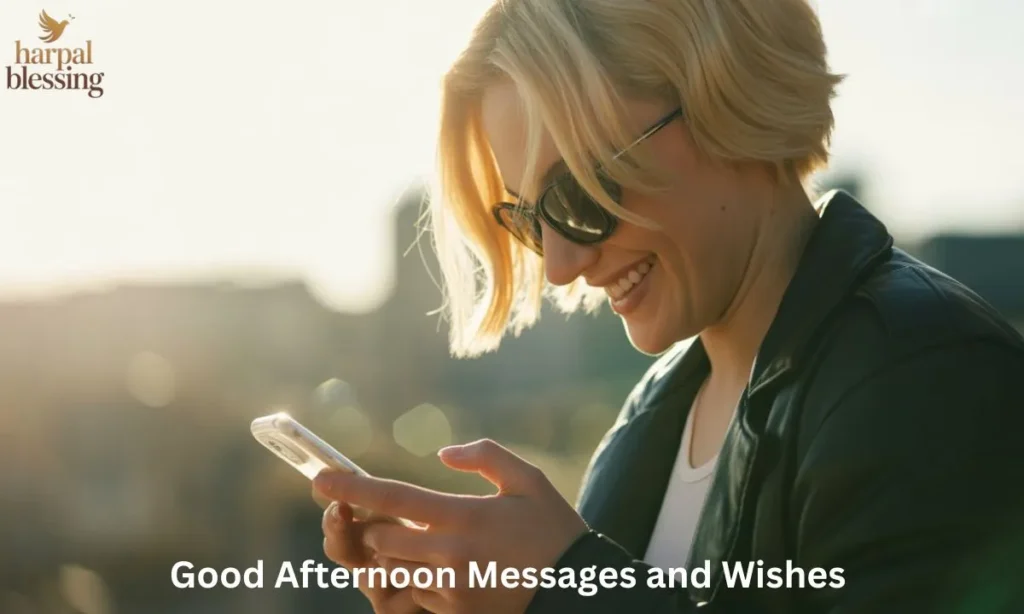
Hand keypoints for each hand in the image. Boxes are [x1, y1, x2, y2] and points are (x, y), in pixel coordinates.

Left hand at [313, 439, 588, 613]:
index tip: (321, 479)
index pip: (394, 498)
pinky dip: (418, 579)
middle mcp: (450, 553)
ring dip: (394, 555)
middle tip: (386, 516)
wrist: (578, 590)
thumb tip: (444, 453)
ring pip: (393, 571)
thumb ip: (485, 456)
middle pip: (380, 541)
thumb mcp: (528, 479)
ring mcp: (450, 588)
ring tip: (420, 542)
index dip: (352, 487)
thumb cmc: (553, 529)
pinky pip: (416, 594)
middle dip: (374, 528)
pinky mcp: (455, 611)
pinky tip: (446, 567)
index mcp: (463, 516)